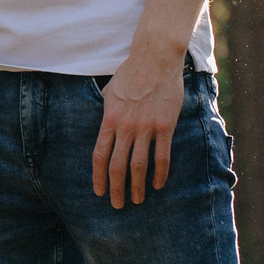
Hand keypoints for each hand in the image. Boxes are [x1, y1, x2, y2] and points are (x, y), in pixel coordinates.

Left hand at [92, 42, 183, 207]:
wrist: (155, 58)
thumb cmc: (130, 74)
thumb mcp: (109, 93)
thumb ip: (106, 113)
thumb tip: (102, 130)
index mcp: (109, 119)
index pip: (99, 156)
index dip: (98, 177)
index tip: (99, 192)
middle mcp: (125, 127)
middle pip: (117, 166)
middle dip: (116, 189)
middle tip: (118, 205)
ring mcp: (145, 127)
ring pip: (139, 165)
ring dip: (137, 186)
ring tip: (137, 200)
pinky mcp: (165, 126)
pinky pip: (162, 156)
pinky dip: (159, 173)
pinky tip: (157, 184)